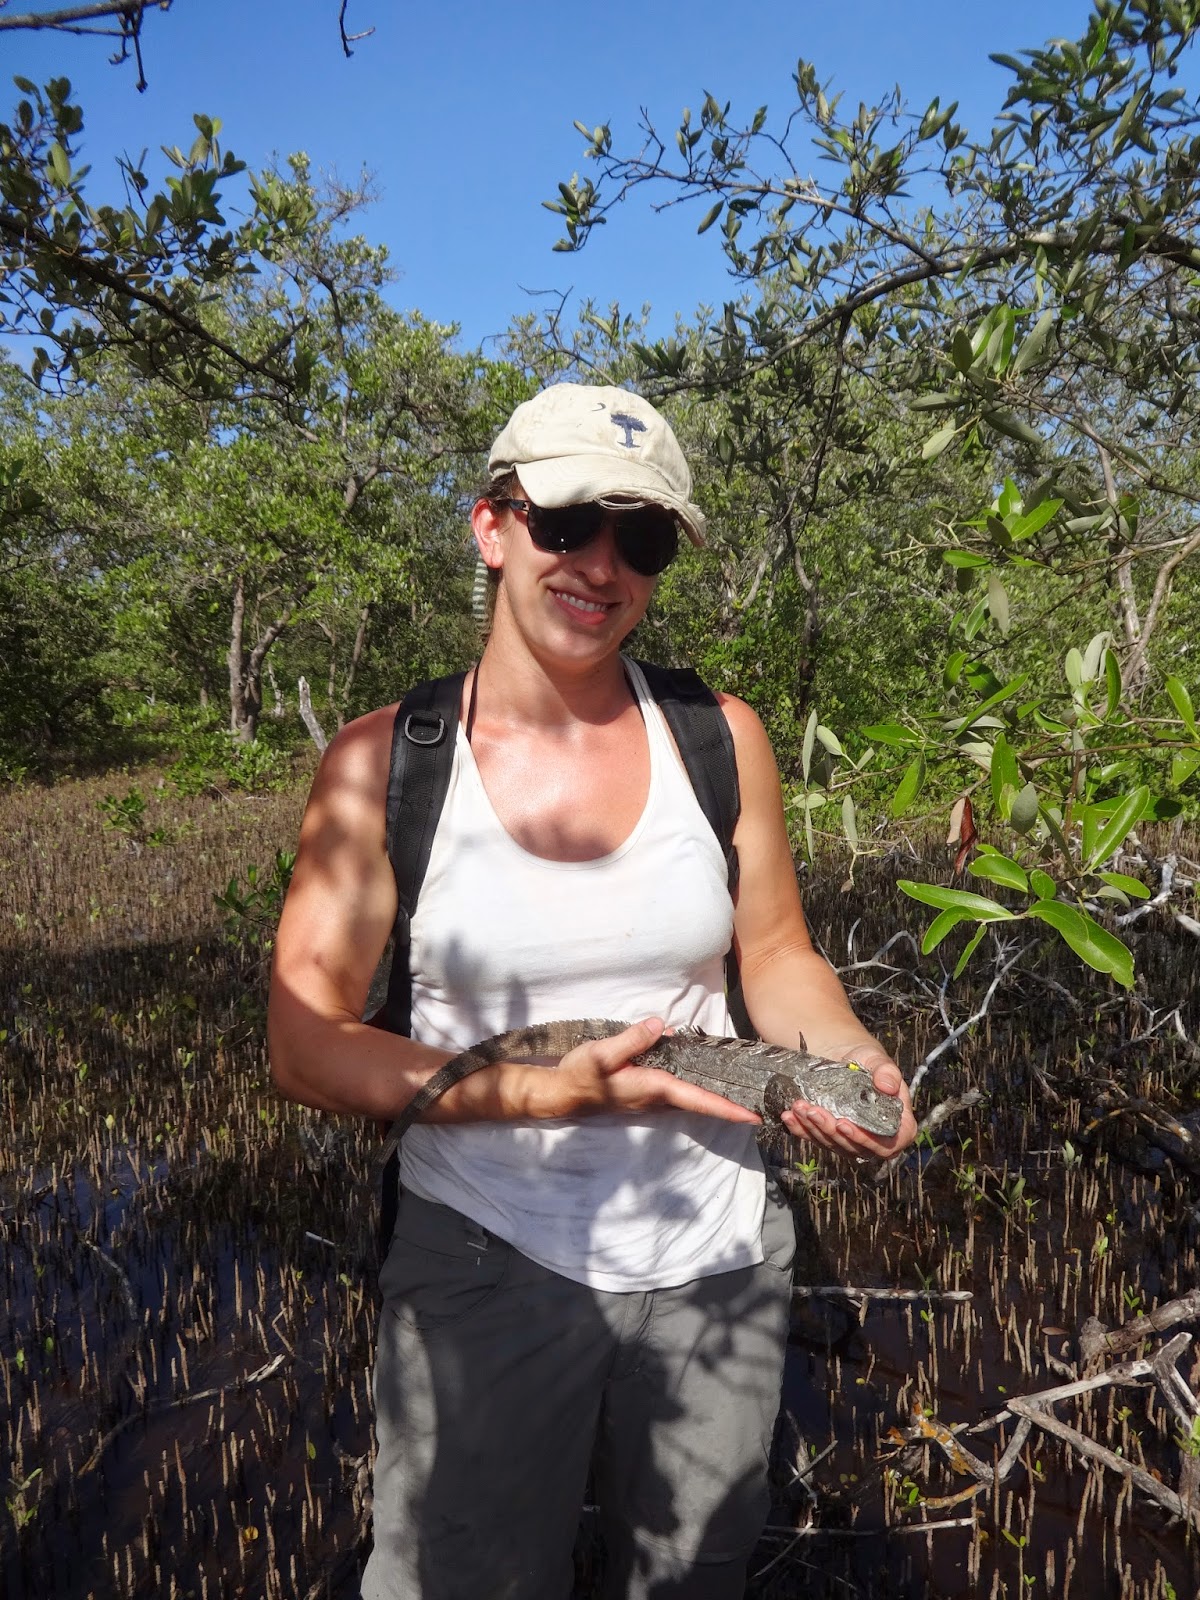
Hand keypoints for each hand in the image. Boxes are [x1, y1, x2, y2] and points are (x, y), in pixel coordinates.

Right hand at [519, 1018, 762, 1123]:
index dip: (727, 1109)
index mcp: (654, 1088)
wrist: (561, 1093)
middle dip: (729, 1105)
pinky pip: (678, 1094)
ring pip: (690, 1100)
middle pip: (701, 1103)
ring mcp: (651, 1101)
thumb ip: (633, 1040)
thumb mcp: (603, 1053)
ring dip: (716, 1099)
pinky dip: (697, 1090)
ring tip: (742, 1091)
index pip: (698, 1100)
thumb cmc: (582, 1074)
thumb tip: (662, 1026)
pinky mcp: (644, 1095)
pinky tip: (703, 1077)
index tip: (752, 1118)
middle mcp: (657, 1099)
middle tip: (760, 1103)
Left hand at [780, 1047, 916, 1160]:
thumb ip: (887, 1071)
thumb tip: (888, 1086)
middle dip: (830, 1130)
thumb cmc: (866, 1059)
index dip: (866, 1139)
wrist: (844, 1056)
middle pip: (854, 1147)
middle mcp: (874, 1136)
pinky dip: (801, 1129)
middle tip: (813, 1110)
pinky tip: (789, 1116)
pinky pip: (816, 1139)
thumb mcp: (878, 1059)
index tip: (843, 1123)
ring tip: (799, 1107)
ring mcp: (851, 1138)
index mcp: (896, 1124)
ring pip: (833, 1144)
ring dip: (813, 1129)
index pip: (887, 1143)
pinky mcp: (830, 1136)